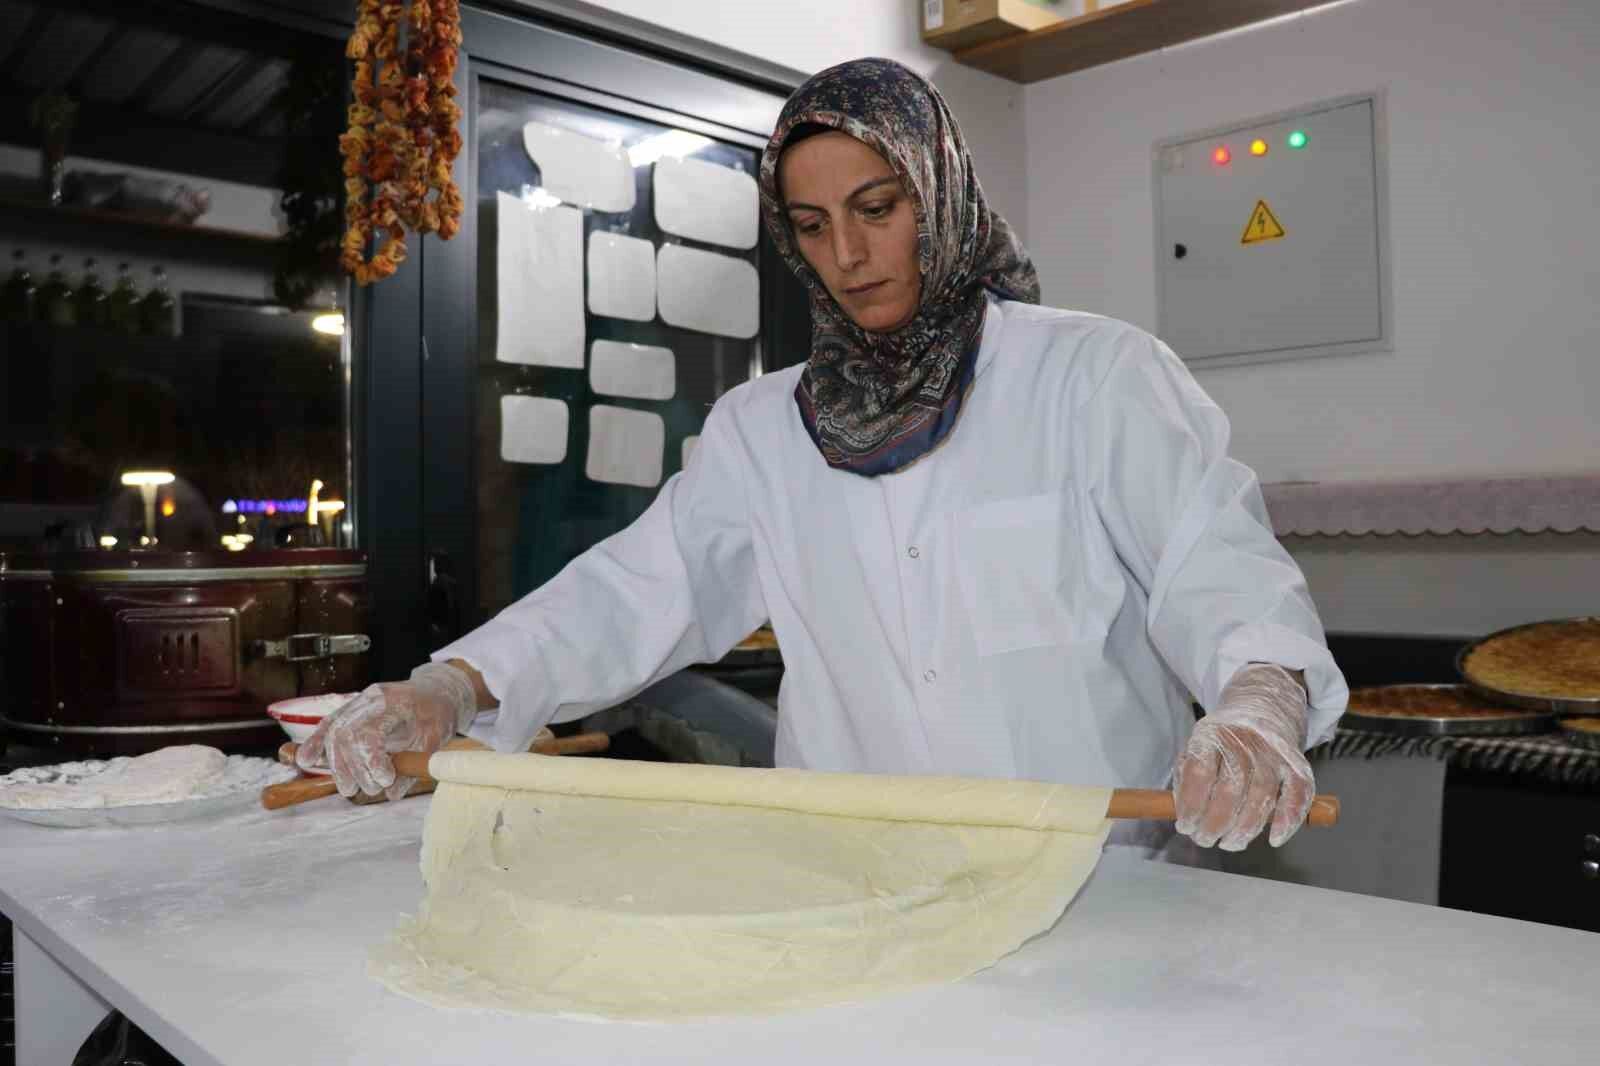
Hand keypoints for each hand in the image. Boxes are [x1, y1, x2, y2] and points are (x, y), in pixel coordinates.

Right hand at [295, 662, 478, 800]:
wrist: (438, 689)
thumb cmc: (438, 712)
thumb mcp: (435, 738)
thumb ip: (413, 764)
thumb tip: (390, 794)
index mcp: (392, 700)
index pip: (367, 731)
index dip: (370, 760)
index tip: (384, 779)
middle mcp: (369, 699)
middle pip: (344, 734)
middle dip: (353, 768)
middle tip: (371, 788)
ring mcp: (358, 702)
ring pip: (333, 733)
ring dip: (338, 766)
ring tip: (351, 789)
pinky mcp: (352, 710)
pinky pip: (329, 726)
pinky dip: (317, 743)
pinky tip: (307, 760)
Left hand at [1173, 664, 1313, 850]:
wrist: (1263, 711)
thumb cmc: (1223, 741)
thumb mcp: (1196, 745)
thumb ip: (1186, 777)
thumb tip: (1184, 812)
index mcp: (1212, 735)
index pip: (1200, 772)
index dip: (1191, 805)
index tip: (1185, 826)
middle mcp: (1244, 741)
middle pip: (1231, 788)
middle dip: (1215, 823)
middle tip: (1204, 839)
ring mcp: (1273, 752)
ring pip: (1262, 796)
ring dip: (1245, 829)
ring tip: (1229, 843)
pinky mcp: (1297, 764)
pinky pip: (1297, 794)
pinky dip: (1288, 820)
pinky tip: (1274, 838)